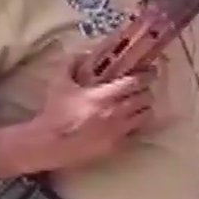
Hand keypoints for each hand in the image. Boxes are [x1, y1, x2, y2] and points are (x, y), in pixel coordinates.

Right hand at [24, 56, 157, 171]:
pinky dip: (137, 126)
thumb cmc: (55, 112)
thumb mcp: (60, 83)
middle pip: (145, 98)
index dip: (146, 75)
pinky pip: (137, 134)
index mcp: (103, 96)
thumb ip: (71, 64)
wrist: (48, 143)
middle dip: (145, 92)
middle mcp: (115, 113)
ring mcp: (118, 131)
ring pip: (146, 116)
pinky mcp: (117, 147)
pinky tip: (130, 123)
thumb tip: (84, 51)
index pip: (135, 82)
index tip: (150, 71)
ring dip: (144, 108)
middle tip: (141, 89)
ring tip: (138, 106)